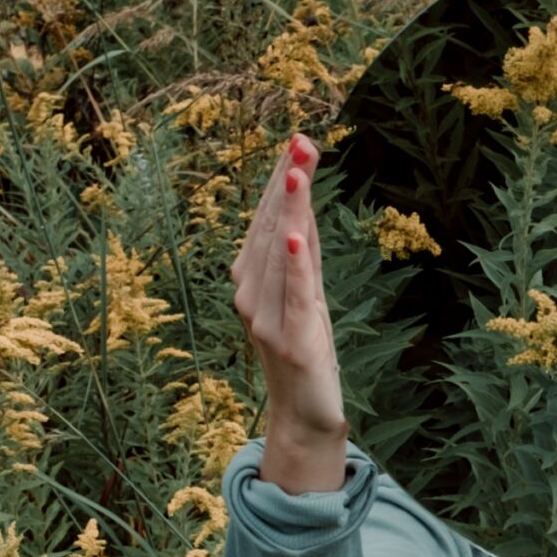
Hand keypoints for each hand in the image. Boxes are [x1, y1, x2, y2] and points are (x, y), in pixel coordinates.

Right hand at [232, 132, 348, 492]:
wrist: (303, 416)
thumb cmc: (304, 351)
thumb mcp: (306, 293)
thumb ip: (305, 250)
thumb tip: (305, 196)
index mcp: (252, 279)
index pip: (269, 219)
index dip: (283, 180)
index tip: (299, 140)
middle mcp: (250, 294)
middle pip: (272, 229)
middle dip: (288, 184)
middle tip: (302, 141)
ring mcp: (266, 318)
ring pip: (279, 254)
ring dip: (290, 212)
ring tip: (298, 173)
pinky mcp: (290, 340)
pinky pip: (292, 296)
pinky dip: (293, 266)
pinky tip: (298, 238)